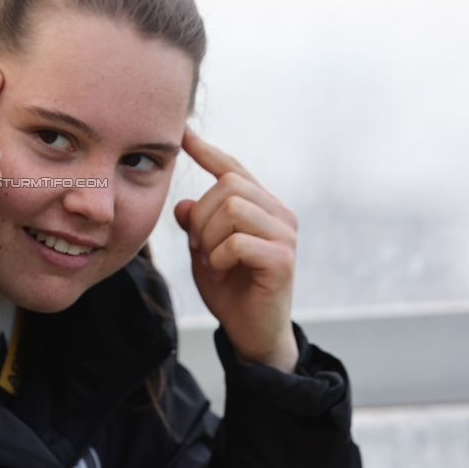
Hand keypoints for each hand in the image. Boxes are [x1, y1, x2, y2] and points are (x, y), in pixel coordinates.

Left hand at [173, 127, 299, 372]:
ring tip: (212, 261)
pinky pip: (237, 241)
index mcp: (262, 206)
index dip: (207, 152)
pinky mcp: (283, 259)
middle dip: (202, 217)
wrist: (251, 333)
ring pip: (232, 208)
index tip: (183, 134)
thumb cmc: (230, 289)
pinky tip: (222, 271)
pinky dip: (219, 257)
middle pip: (228, 187)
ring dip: (210, 237)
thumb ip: (196, 224)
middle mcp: (279, 214)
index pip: (233, 169)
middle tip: (201, 247)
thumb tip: (183, 204)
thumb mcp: (204, 250)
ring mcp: (285, 235)